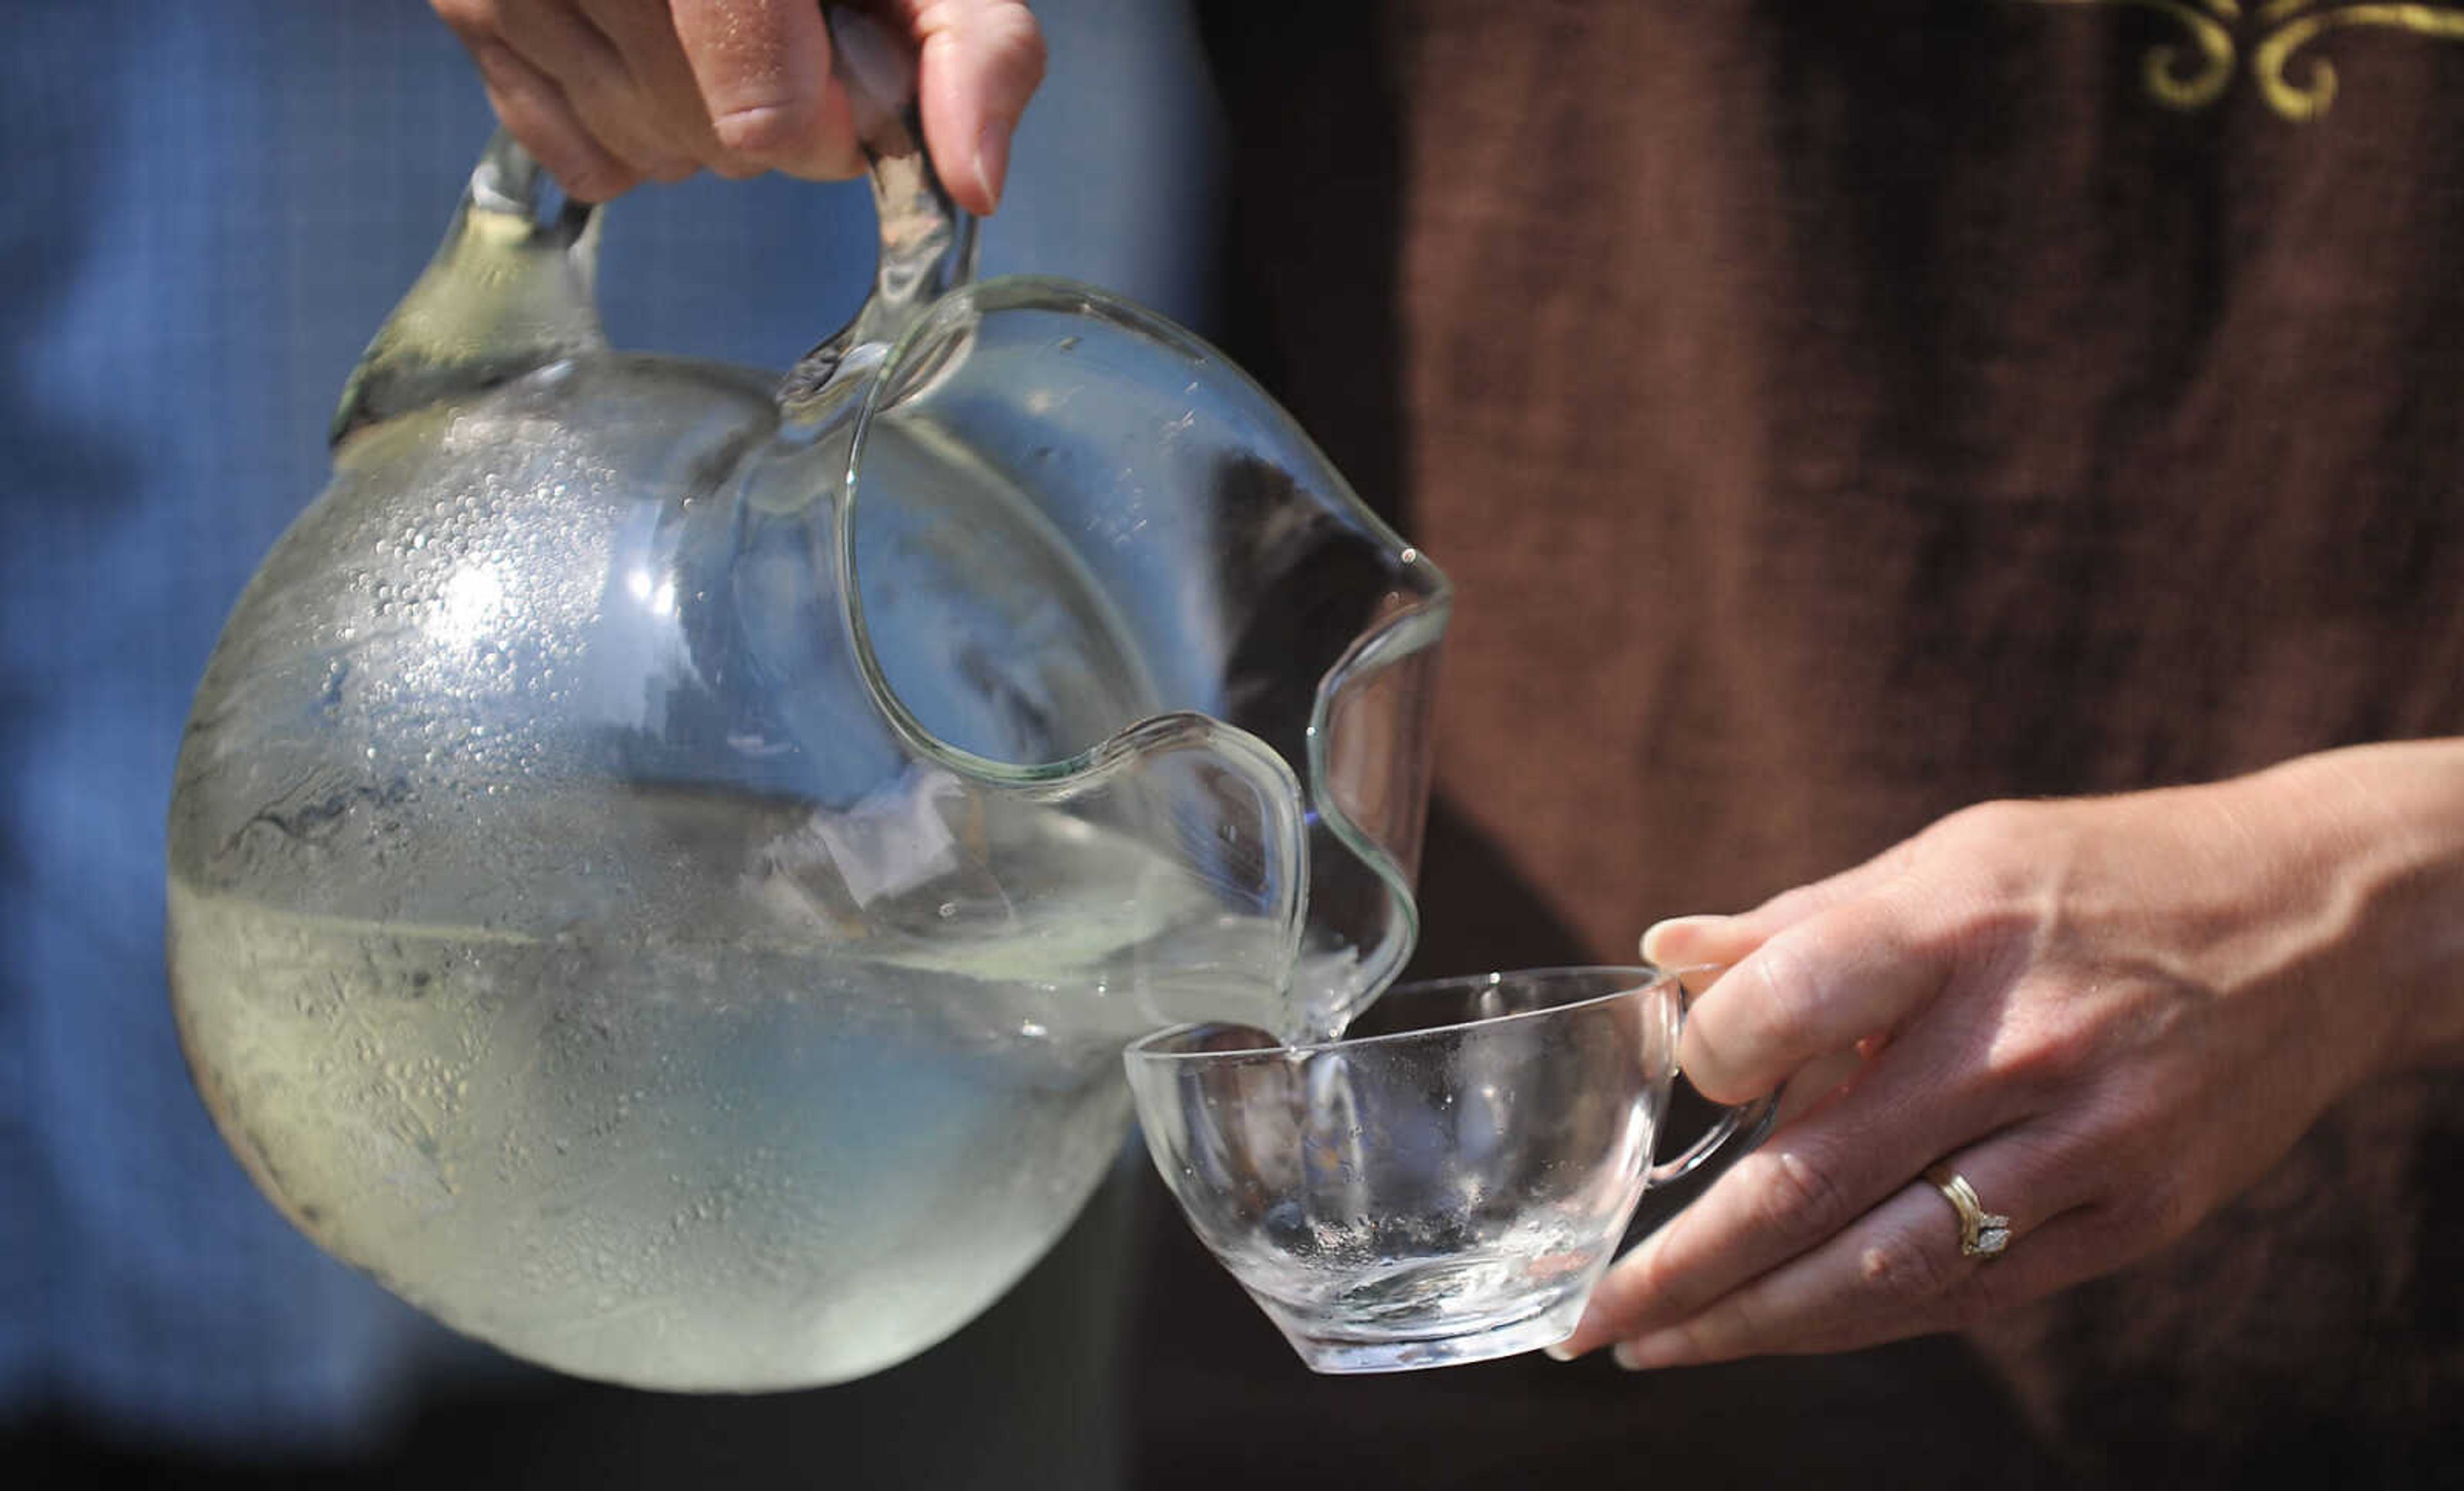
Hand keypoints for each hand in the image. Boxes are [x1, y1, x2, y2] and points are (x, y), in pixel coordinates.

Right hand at [432, 0, 1045, 209]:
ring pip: (641, 152)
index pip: (759, 106)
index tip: (846, 86)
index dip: (823, 124)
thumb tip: (975, 182)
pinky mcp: (469, 10)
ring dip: (705, 128)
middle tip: (788, 45)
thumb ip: (973, 50)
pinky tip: (656, 57)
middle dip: (773, 125)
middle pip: (705, 137)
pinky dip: (630, 133)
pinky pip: (575, 156)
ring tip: (717, 37)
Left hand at [1553, 741, 2463, 1368]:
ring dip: (1757, 1323)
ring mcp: (2091, 1141)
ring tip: (1660, 1346)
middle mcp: (2022, 1040)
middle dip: (1683, 1267)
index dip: (1705, 1057)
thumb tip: (1663, 956)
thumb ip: (1804, 920)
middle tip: (1588, 1318)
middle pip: (1812, 1180)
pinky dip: (1868, 1317)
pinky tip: (1789, 1329)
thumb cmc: (2103, 875)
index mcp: (1959, 925)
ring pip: (1887, 1267)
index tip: (1682, 1081)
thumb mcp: (1955, 856)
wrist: (2323, 916)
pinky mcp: (2141, 1216)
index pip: (1784, 1005)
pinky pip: (1976, 1290)